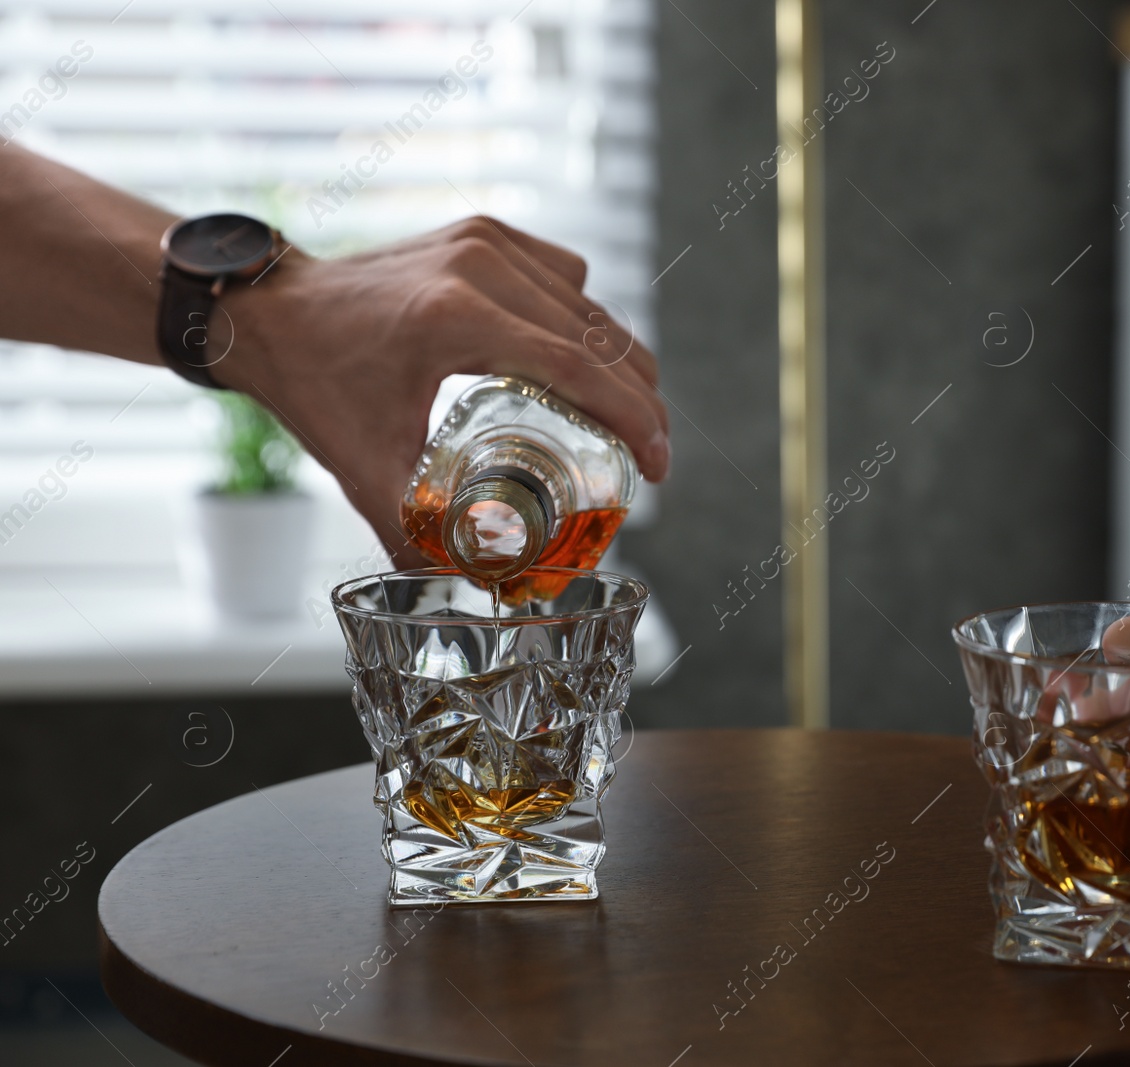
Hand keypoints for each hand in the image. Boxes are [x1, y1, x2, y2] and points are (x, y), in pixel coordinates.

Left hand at [212, 216, 668, 561]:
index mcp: (454, 317)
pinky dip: (583, 318)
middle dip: (641, 399)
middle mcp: (478, 265)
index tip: (658, 466)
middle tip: (652, 454)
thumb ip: (413, 535)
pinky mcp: (482, 230)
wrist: (268, 310)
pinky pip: (563, 275)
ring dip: (618, 358)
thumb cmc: (312, 383)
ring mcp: (483, 240)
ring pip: (589, 303)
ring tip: (625, 415)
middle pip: (599, 336)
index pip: (578, 367)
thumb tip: (472, 591)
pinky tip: (580, 357)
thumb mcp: (362, 466)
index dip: (635, 420)